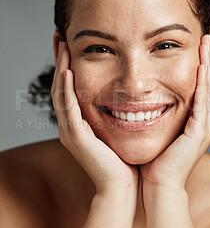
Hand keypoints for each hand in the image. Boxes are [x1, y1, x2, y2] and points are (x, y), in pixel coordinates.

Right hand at [51, 41, 139, 195]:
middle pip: (60, 88)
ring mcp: (70, 132)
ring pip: (60, 94)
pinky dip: (67, 89)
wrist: (123, 188)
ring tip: (62, 46)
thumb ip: (117, 114)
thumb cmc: (125, 162)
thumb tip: (130, 97)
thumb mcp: (119, 131)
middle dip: (60, 62)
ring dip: (61, 69)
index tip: (71, 46)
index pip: (70, 90)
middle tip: (60, 38)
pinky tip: (68, 71)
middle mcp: (70, 126)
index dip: (68, 67)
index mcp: (79, 124)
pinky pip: (68, 109)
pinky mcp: (75, 137)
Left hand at [140, 35, 209, 190]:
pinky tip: (201, 66)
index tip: (200, 42)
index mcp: (197, 120)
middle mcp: (205, 121)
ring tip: (207, 41)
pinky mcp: (200, 133)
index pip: (203, 85)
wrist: (158, 186)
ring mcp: (205, 127)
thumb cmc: (155, 161)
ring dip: (209, 63)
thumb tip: (145, 96)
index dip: (203, 62)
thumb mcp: (159, 130)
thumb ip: (159, 113)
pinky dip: (203, 83)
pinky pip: (204, 103)